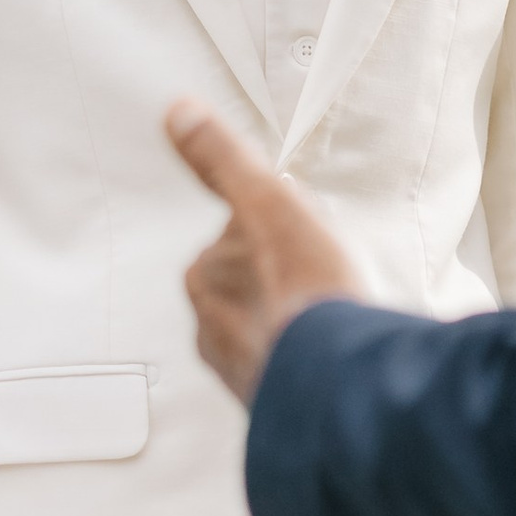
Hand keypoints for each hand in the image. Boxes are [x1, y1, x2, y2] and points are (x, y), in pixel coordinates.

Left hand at [166, 99, 363, 401]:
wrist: (338, 382)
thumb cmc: (304, 289)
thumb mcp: (265, 201)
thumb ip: (221, 158)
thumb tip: (177, 112)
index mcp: (204, 278)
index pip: (237, 240)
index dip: (275, 235)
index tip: (303, 244)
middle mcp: (212, 329)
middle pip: (253, 287)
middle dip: (284, 282)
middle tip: (324, 279)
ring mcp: (243, 371)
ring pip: (271, 331)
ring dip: (298, 324)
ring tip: (334, 318)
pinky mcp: (275, 403)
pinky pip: (291, 371)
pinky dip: (310, 362)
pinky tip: (337, 354)